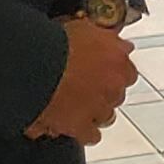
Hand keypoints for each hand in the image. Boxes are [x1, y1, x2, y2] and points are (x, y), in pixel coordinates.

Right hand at [29, 16, 135, 143]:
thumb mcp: (86, 28)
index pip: (127, 72)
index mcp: (118, 58)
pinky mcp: (81, 126)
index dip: (113, 73)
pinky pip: (91, 135)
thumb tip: (118, 43)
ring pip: (106, 116)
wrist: (35, 65)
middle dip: (103, 92)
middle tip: (85, 88)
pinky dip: (83, 132)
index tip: (103, 72)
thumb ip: (106, 38)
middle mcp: (114, 85)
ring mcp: (99, 107)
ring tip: (76, 107)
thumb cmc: (56, 42)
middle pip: (116, 94)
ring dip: (95, 112)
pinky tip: (72, 125)